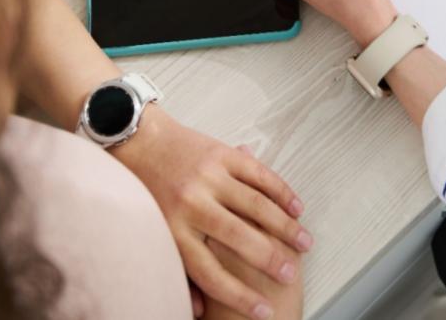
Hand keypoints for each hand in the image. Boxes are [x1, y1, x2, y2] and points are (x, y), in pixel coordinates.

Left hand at [113, 107, 311, 319]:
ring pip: (256, 206)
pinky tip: (297, 208)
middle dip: (270, 261)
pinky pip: (259, 175)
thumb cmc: (149, 192)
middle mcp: (192, 204)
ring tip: (304, 244)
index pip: (211, 274)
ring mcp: (209, 177)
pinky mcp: (223, 154)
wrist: (140, 142)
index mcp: (174, 230)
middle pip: (239, 239)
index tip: (264, 312)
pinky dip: (282, 192)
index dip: (240, 297)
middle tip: (290, 275)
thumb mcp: (156, 233)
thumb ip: (179, 269)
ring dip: (285, 227)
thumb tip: (198, 311)